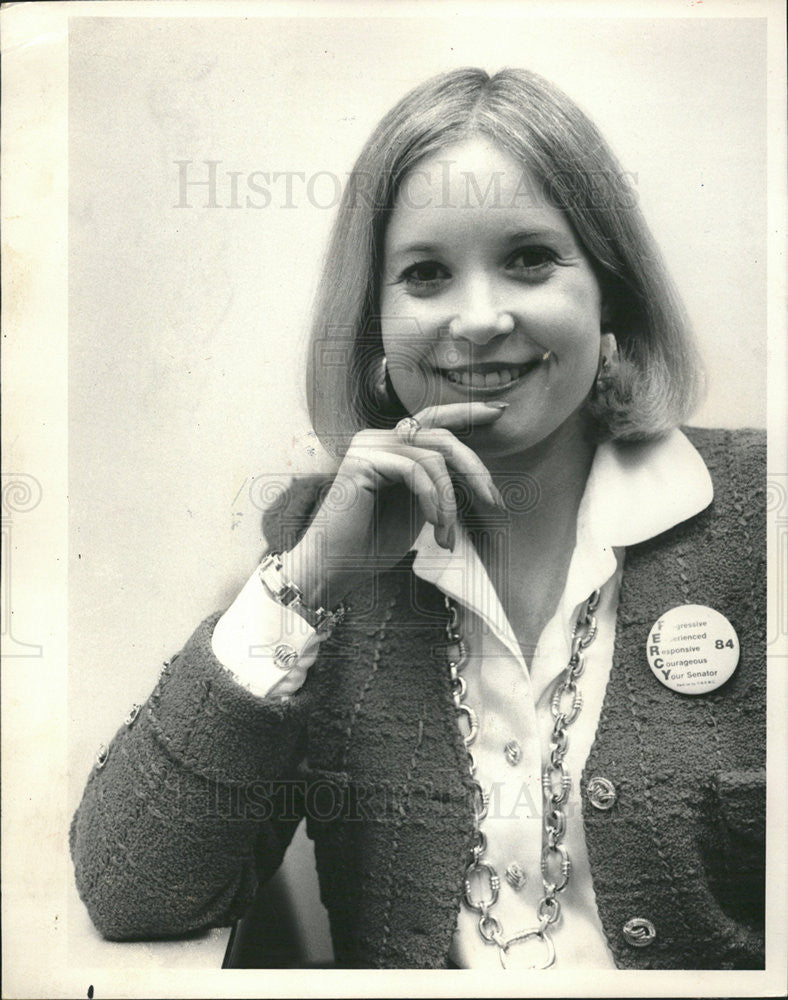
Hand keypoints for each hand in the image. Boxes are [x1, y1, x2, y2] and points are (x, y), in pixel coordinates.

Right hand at [282, 402, 507, 608]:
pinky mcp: (363, 461)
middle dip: (474, 469)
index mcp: (391, 446)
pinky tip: (434, 528)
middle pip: (442, 436)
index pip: (433, 419)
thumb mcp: (418, 507)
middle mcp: (378, 438)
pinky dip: (433, 502)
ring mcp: (368, 446)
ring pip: (434, 458)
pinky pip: (416, 471)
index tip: (499, 412)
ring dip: (450, 503)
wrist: (335, 568)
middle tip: (494, 501)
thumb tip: (474, 473)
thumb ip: (438, 483)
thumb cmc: (372, 543)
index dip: (467, 412)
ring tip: (447, 537)